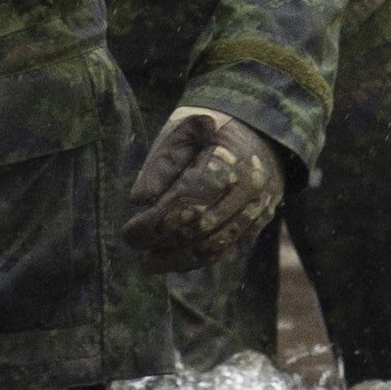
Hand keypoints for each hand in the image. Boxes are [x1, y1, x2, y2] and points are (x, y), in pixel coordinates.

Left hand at [123, 106, 282, 271]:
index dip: (155, 222)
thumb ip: (162, 162)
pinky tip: (174, 260)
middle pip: (201, 227)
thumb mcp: (184, 130)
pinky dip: (199, 259)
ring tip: (149, 261)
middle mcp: (249, 189)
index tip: (129, 232)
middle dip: (163, 241)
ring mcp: (258, 208)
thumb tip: (139, 200)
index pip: (186, 202)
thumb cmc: (211, 128)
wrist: (261, 130)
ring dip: (179, 259)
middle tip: (134, 245)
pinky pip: (228, 248)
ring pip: (216, 245)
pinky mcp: (260, 221)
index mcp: (228, 161)